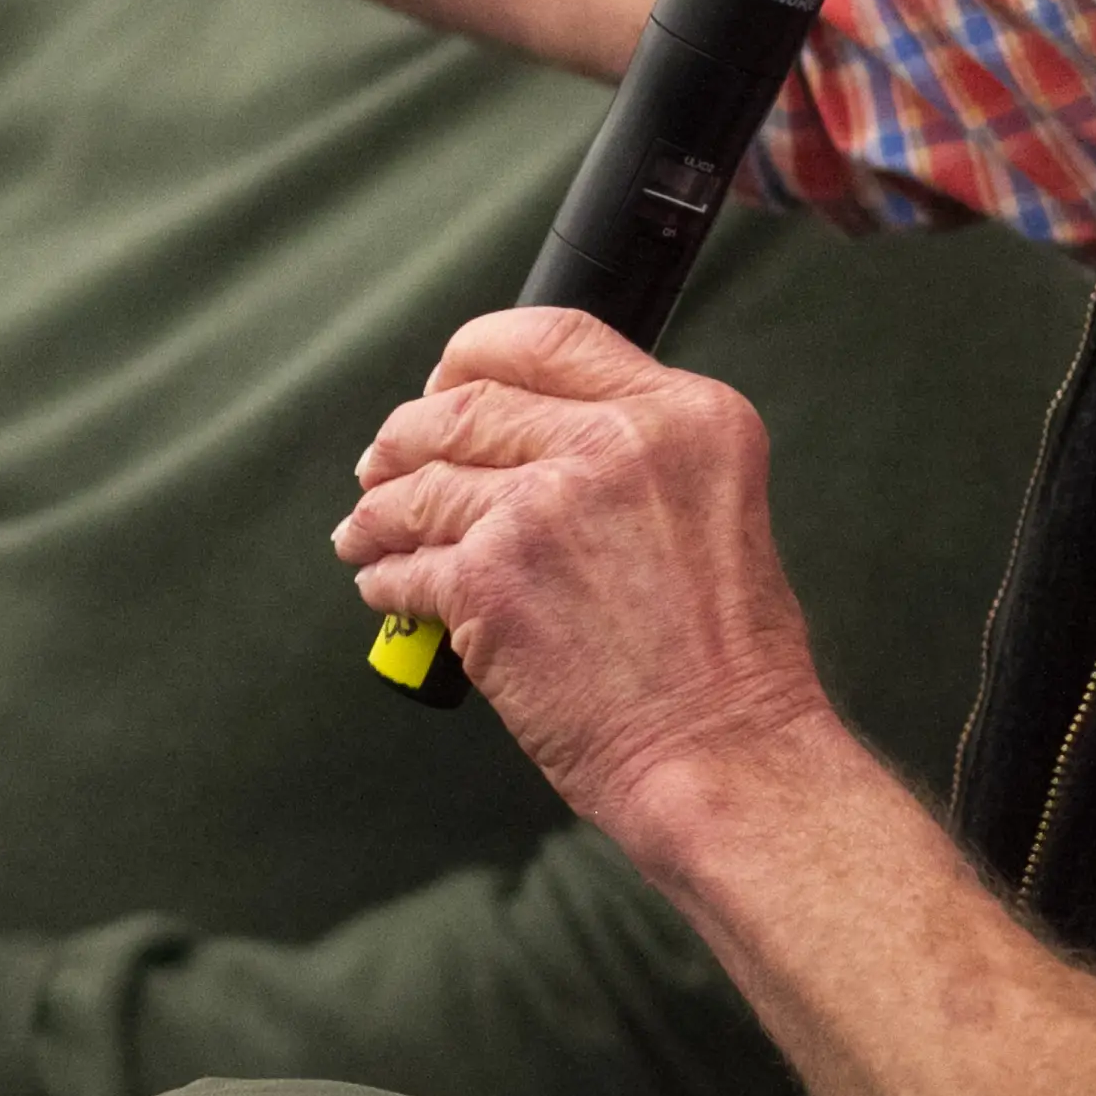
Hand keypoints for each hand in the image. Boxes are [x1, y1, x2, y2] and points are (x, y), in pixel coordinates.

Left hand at [337, 308, 849, 852]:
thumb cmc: (730, 664)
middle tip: (383, 461)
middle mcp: (616, 443)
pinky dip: (384, 575)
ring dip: (379, 510)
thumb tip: (528, 446)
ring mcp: (545, 507)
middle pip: (467, 405)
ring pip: (422, 484)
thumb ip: (634, 456)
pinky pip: (407, 565)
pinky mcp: (489, 579)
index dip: (474, 353)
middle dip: (407, 434)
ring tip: (365, 530)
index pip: (550, 336)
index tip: (443, 380)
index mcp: (684, 415)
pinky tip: (384, 585)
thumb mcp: (715, 507)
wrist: (726, 758)